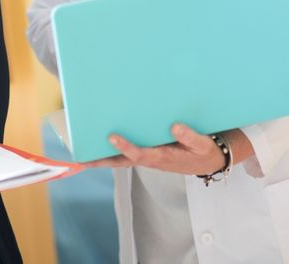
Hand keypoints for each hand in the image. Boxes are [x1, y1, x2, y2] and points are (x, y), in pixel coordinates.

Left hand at [85, 123, 225, 174]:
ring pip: (121, 160)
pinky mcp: (148, 154)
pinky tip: (100, 146)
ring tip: (81, 154)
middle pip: (121, 162)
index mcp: (163, 157)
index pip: (140, 154)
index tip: (111, 136)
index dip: (126, 146)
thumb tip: (174, 125)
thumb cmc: (204, 151)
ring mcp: (148, 158)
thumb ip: (190, 136)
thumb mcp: (203, 144)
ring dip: (102, 159)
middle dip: (101, 161)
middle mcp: (151, 160)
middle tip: (79, 159)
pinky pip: (126, 155)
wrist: (209, 161)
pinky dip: (112, 153)